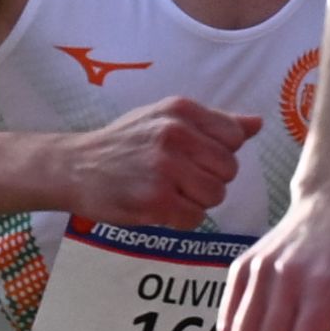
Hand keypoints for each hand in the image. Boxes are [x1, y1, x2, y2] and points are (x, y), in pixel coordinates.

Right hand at [52, 95, 252, 226]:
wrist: (73, 166)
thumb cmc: (123, 143)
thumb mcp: (164, 117)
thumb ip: (213, 122)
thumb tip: (256, 124)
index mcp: (180, 110)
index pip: (235, 137)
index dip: (219, 153)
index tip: (194, 157)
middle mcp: (174, 134)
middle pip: (228, 169)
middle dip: (209, 179)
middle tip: (178, 178)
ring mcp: (164, 168)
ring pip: (215, 195)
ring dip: (196, 201)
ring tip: (168, 192)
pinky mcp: (155, 200)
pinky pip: (194, 218)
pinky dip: (180, 220)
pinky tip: (158, 207)